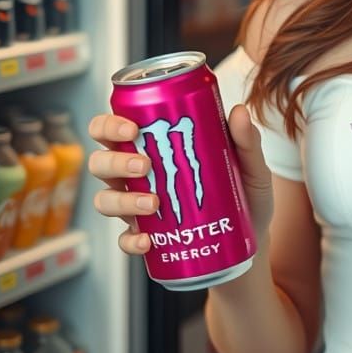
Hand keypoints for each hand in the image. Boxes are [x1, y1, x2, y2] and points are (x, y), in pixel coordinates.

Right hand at [89, 105, 274, 255]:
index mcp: (152, 147)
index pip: (113, 130)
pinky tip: (148, 240)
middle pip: (100, 162)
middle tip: (144, 165)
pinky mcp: (147, 238)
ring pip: (105, 199)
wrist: (251, 237)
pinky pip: (124, 240)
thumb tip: (239, 111)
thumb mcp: (250, 166)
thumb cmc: (242, 193)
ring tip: (153, 202)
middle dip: (114, 162)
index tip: (132, 128)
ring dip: (122, 200)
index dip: (109, 126)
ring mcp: (138, 207)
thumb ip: (246, 140)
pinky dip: (131, 240)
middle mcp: (137, 176)